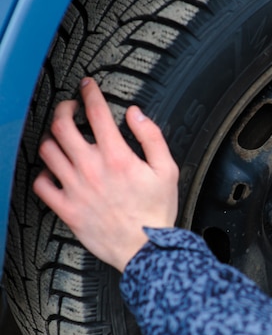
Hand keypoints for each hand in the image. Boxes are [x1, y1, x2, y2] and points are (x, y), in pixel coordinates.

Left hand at [33, 78, 178, 271]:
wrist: (145, 247)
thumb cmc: (157, 212)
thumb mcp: (168, 170)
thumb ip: (152, 137)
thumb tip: (136, 114)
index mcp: (117, 157)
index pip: (96, 113)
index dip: (90, 93)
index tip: (88, 87)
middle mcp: (91, 169)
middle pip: (62, 126)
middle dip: (64, 108)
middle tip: (70, 107)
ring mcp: (75, 188)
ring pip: (48, 151)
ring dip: (52, 137)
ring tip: (61, 136)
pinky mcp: (67, 208)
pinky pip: (42, 185)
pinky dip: (44, 173)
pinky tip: (55, 170)